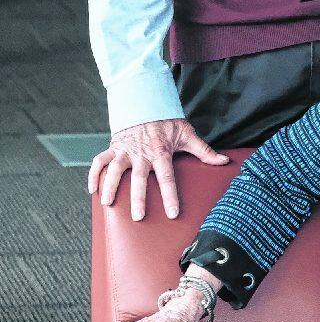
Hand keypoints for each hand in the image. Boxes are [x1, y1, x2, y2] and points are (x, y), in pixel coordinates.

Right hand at [88, 118, 228, 220]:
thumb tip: (224, 161)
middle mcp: (142, 153)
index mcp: (161, 152)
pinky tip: (92, 190)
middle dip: (139, 198)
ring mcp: (126, 151)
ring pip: (116, 169)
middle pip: (140, 178)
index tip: (172, 213)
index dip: (170, 195)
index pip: (167, 177)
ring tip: (108, 204)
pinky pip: (99, 161)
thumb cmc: (168, 123)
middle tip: (138, 217)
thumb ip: (205, 151)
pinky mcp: (114, 147)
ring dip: (111, 186)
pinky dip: (94, 174)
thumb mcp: (188, 134)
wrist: (146, 103)